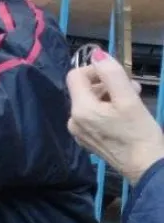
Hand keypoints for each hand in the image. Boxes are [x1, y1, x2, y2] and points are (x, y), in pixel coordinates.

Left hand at [66, 48, 163, 183]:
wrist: (148, 169)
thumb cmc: (140, 134)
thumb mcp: (129, 99)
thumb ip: (111, 74)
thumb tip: (96, 54)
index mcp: (80, 109)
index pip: (75, 75)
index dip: (95, 70)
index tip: (117, 75)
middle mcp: (73, 120)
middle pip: (84, 88)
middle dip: (106, 84)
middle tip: (132, 88)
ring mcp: (79, 132)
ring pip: (90, 101)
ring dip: (110, 95)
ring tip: (133, 99)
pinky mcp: (88, 140)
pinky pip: (93, 115)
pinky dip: (107, 109)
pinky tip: (125, 114)